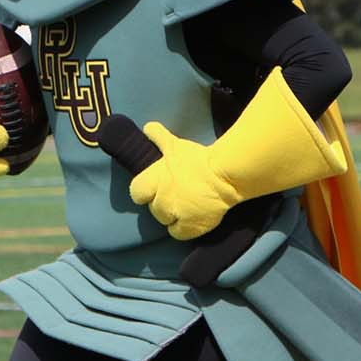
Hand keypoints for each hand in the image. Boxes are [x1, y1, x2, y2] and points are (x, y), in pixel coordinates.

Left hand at [128, 122, 239, 241]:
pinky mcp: (189, 228)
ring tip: (184, 206)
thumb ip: (158, 136)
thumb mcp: (175, 144)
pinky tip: (190, 219)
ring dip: (171, 215)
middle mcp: (161, 201)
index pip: (136, 192)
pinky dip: (182, 228)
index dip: (145, 191)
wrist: (224, 175)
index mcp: (153, 181)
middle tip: (175, 195)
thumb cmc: (198, 158)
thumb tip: (147, 127)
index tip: (154, 188)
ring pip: (164, 220)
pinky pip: (177, 233)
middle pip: (153, 208)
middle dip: (161, 203)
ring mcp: (175, 216)